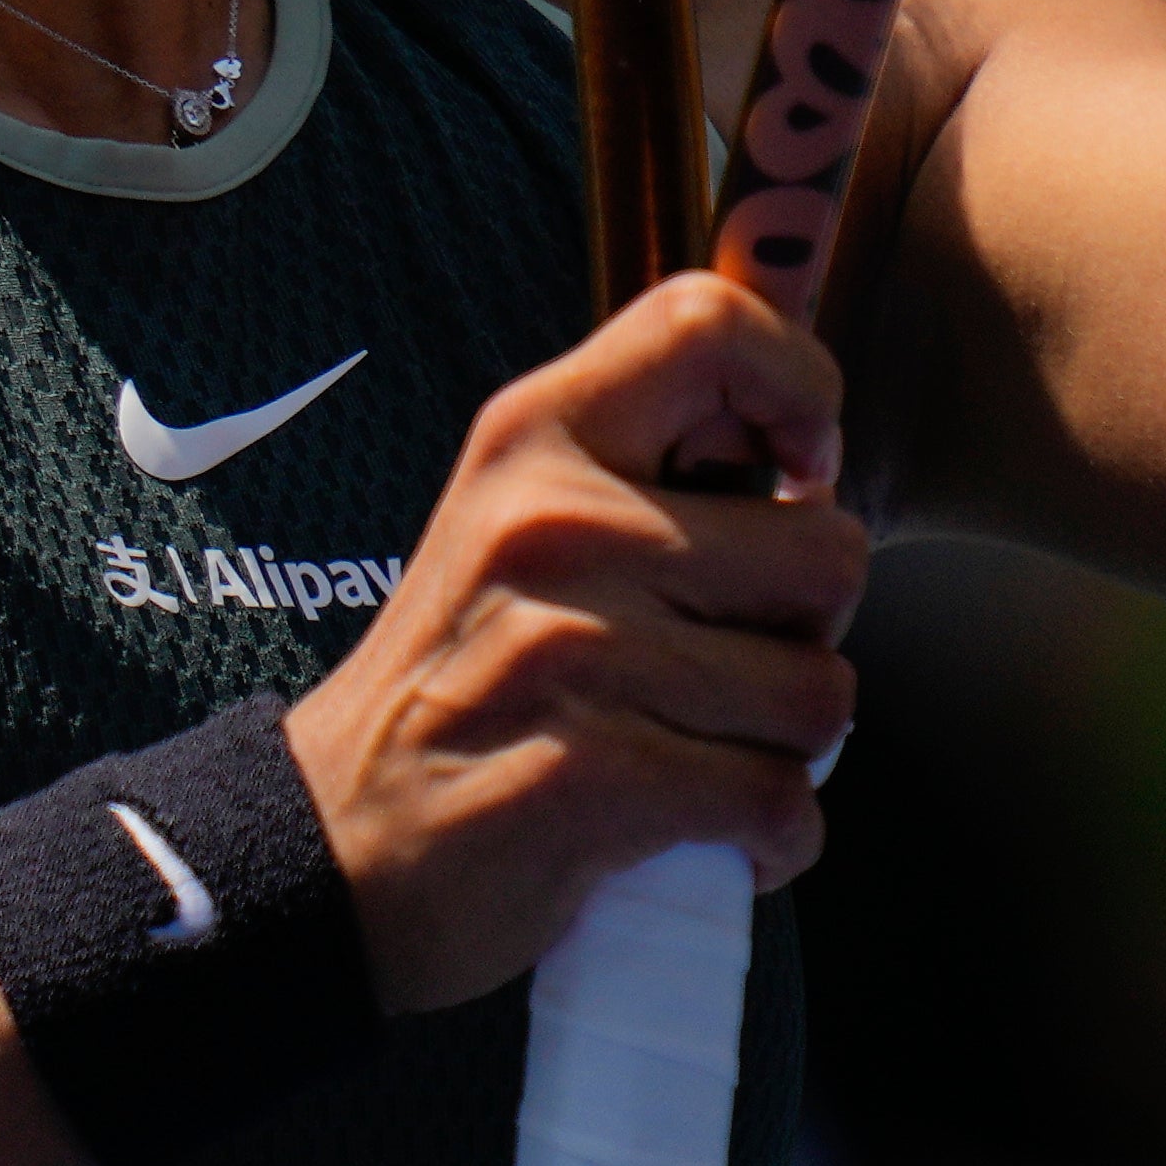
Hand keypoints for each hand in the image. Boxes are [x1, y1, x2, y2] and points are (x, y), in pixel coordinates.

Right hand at [286, 274, 864, 1011]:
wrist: (339, 844)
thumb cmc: (458, 686)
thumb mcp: (517, 523)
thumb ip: (640, 468)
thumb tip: (808, 454)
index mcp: (535, 435)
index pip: (710, 322)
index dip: (802, 385)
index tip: (796, 474)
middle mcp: (555, 522)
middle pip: (826, 552)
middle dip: (808, 633)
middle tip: (725, 667)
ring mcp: (574, 647)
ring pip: (820, 693)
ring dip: (788, 750)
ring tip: (700, 752)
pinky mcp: (595, 774)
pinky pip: (782, 801)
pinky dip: (774, 839)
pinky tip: (713, 835)